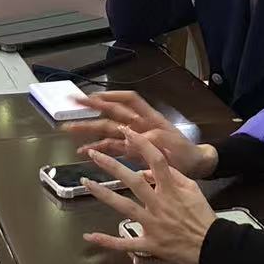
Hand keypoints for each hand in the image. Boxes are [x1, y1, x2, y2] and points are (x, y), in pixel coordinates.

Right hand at [66, 91, 216, 180]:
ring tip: (69, 128)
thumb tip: (130, 136)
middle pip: (112, 113)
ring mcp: (133, 139)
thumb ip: (153, 138)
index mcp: (149, 118)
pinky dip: (97, 149)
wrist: (194, 167)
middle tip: (71, 102)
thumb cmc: (186, 152)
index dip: (111, 96)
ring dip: (89, 129)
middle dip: (91, 107)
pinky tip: (83, 152)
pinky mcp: (131, 153)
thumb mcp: (173, 144)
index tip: (94, 95)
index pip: (129, 101)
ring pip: (107, 130)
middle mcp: (138, 125)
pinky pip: (110, 148)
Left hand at [83, 132, 217, 263]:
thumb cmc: (202, 215)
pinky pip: (125, 243)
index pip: (155, 160)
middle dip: (112, 166)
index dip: (140, 144)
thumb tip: (149, 170)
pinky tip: (89, 235)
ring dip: (103, 194)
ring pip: (124, 207)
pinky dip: (107, 240)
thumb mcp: (192, 189)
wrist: (212, 245)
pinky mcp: (148, 244)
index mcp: (171, 189)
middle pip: (133, 181)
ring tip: (86, 182)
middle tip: (94, 154)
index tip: (126, 131)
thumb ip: (172, 176)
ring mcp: (152, 225)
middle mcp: (158, 204)